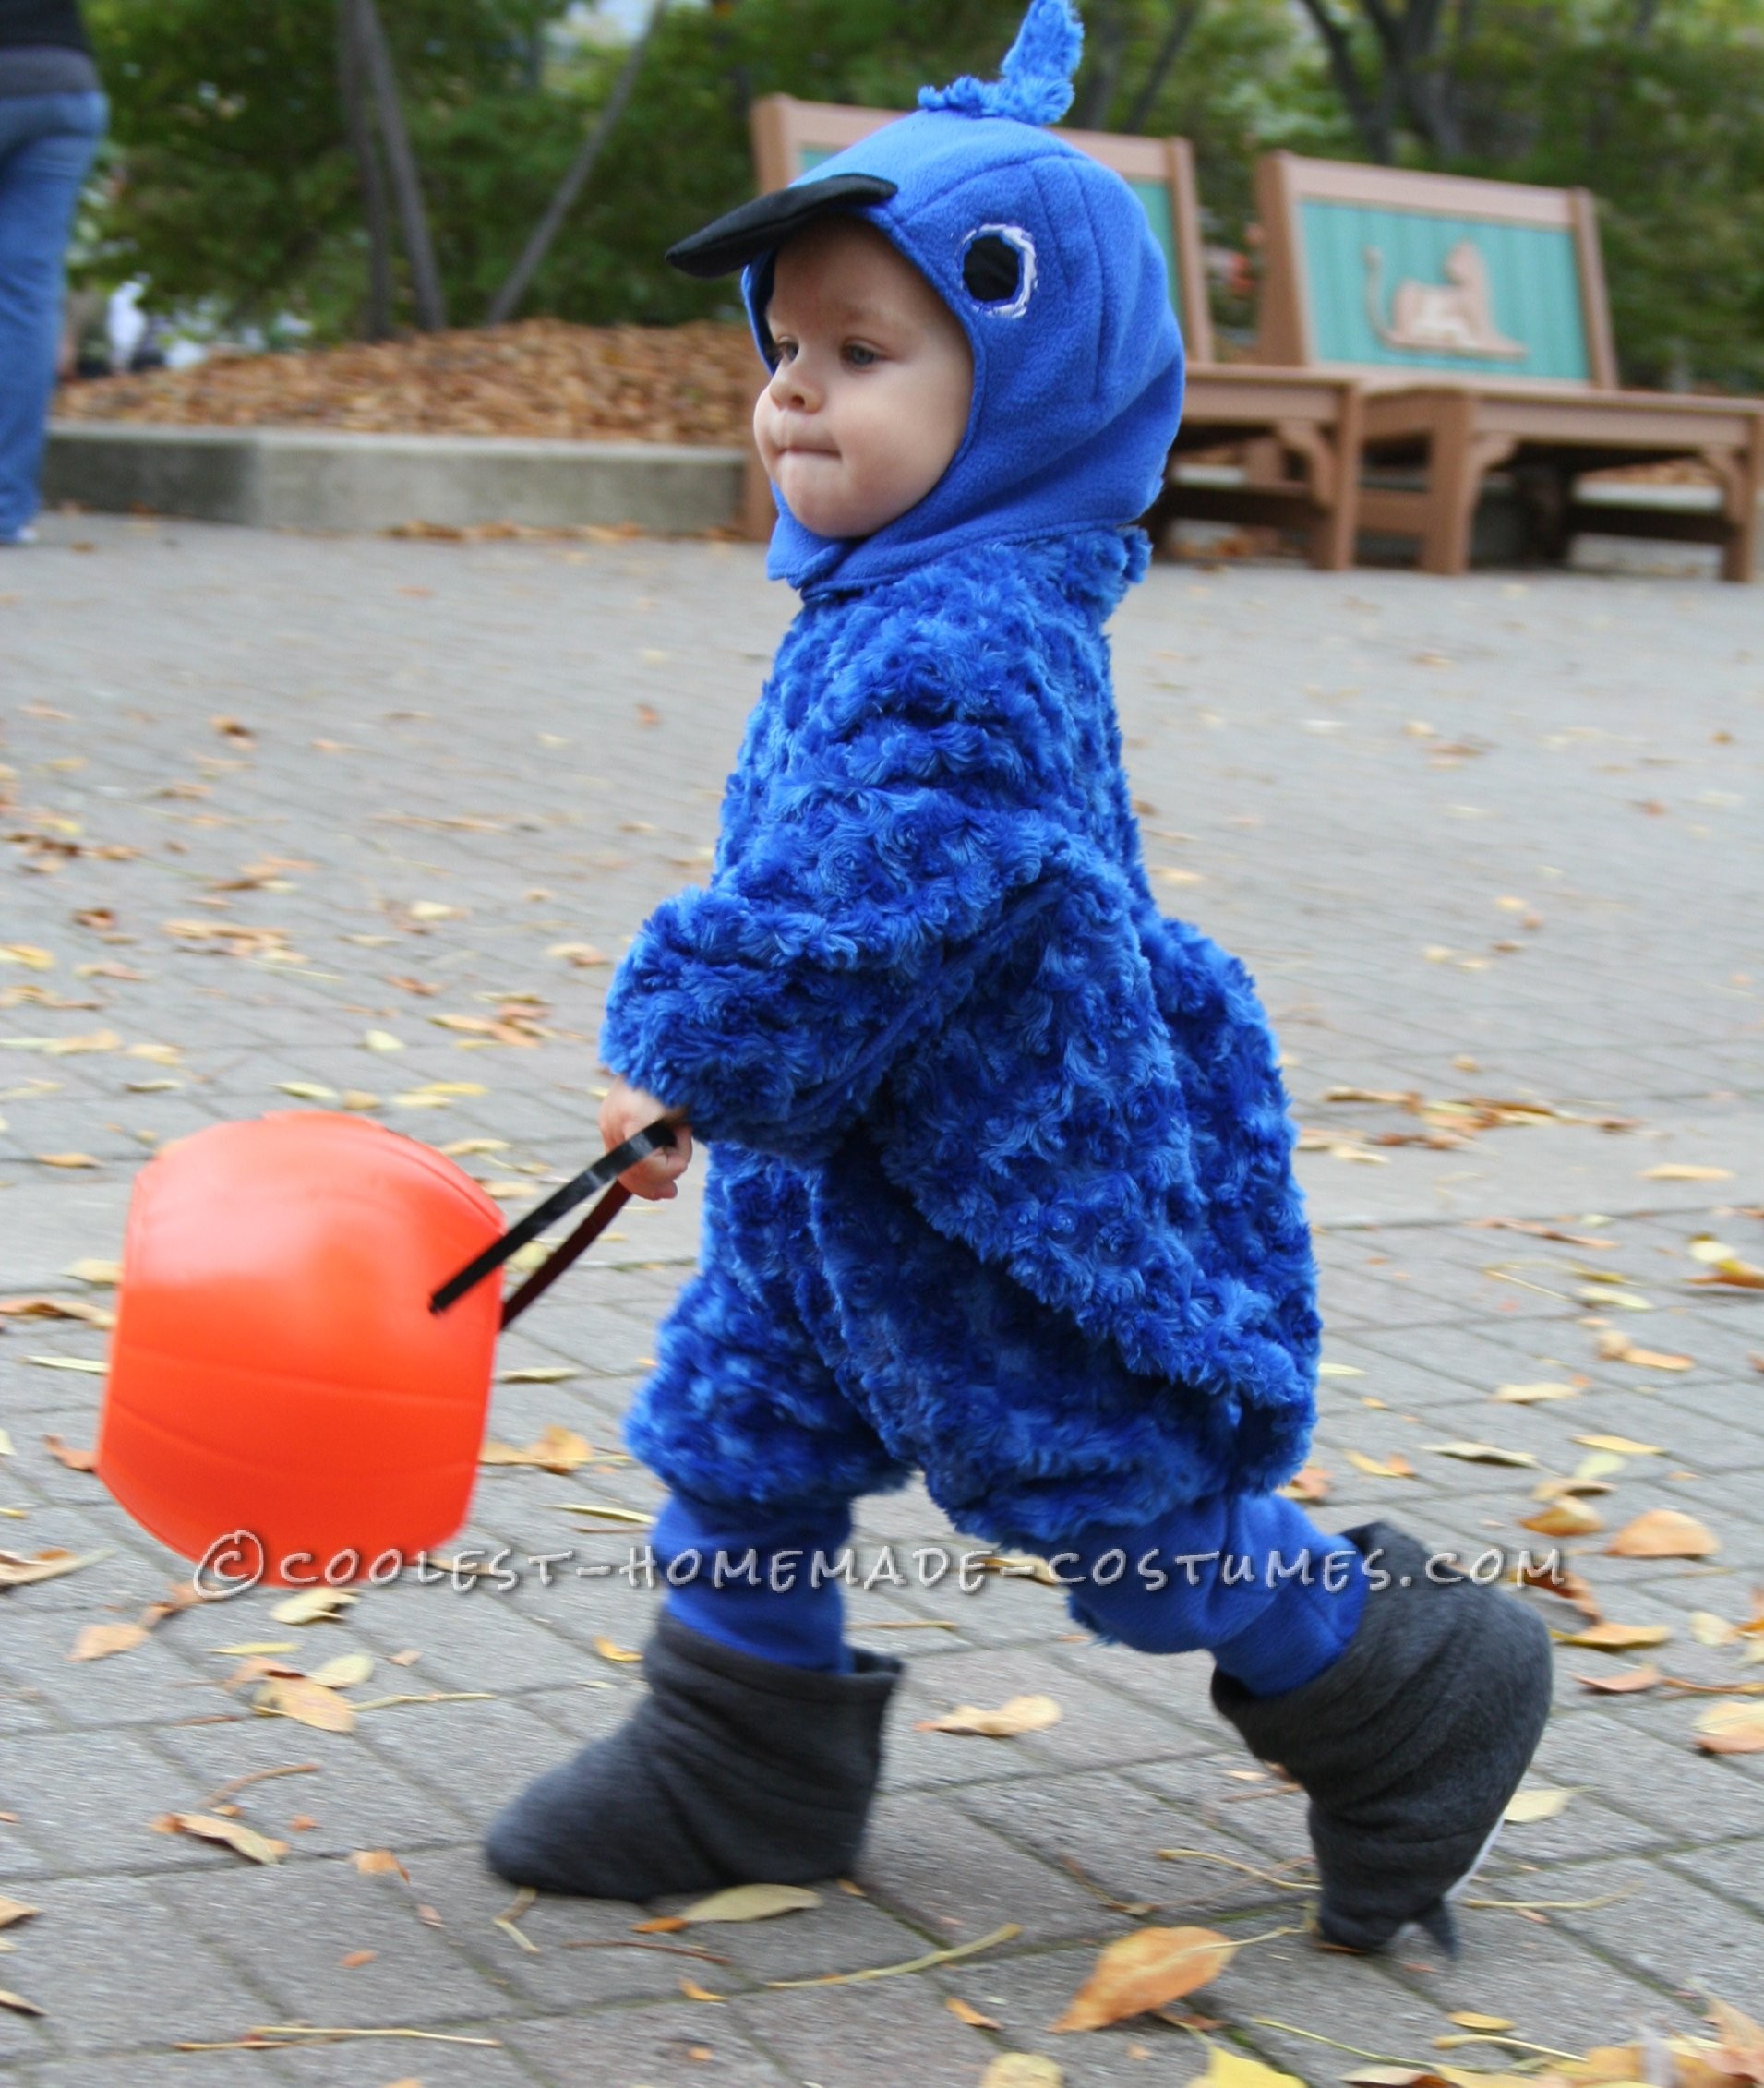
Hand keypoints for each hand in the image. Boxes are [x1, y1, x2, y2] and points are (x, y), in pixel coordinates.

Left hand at [599, 1077, 692, 1200]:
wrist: (690, 1054)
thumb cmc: (686, 1084)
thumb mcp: (671, 1121)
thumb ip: (663, 1147)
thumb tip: (666, 1188)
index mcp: (615, 1118)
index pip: (621, 1166)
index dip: (644, 1185)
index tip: (668, 1192)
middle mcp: (609, 1120)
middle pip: (629, 1174)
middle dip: (655, 1183)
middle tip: (672, 1191)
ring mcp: (617, 1120)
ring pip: (645, 1171)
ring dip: (675, 1161)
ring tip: (685, 1130)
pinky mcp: (631, 1121)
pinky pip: (652, 1164)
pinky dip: (677, 1156)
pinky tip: (684, 1129)